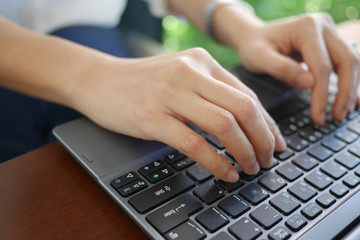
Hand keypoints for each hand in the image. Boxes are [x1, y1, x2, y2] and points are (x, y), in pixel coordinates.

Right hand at [73, 48, 285, 181]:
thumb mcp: (180, 77)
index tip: (276, 143)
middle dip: (262, 140)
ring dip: (244, 152)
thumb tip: (245, 124)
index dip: (267, 124)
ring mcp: (170, 94)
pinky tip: (226, 173)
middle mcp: (190, 72)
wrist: (98, 80)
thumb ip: (211, 93)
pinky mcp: (153, 117)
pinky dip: (217, 162)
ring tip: (250, 168)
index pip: (247, 94)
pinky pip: (195, 143)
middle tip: (266, 160)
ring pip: (224, 125)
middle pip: (243, 108)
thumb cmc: (142, 82)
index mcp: (202, 61)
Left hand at [233, 13, 359, 123]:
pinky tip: (351, 99)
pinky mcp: (330, 41)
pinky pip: (346, 61)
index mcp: (306, 28)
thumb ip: (282, 69)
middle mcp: (322, 25)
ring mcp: (329, 32)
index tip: (318, 117)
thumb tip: (309, 84)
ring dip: (350, 88)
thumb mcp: (258, 58)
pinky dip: (350, 80)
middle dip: (345, 92)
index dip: (322, 95)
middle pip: (347, 61)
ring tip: (342, 112)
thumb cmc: (253, 46)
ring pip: (351, 61)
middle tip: (337, 117)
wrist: (252, 36)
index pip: (322, 67)